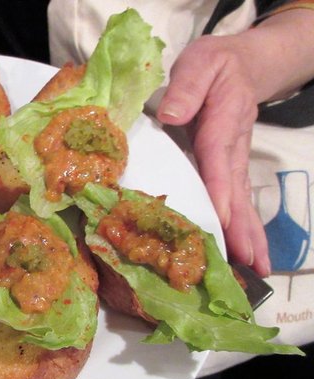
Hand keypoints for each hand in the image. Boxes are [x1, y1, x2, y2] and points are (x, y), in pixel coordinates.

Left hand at [156, 34, 269, 276]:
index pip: (218, 159)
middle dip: (242, 226)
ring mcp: (236, 159)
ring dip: (249, 233)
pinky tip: (247, 250)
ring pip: (242, 200)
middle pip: (237, 190)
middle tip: (249, 259)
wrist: (243, 65)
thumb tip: (170, 114)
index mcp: (222, 121)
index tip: (223, 218)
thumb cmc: (214, 65)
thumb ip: (188, 87)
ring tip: (256, 266)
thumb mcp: (200, 64)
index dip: (220, 188)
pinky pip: (239, 198)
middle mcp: (233, 147)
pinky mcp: (232, 167)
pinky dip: (244, 225)